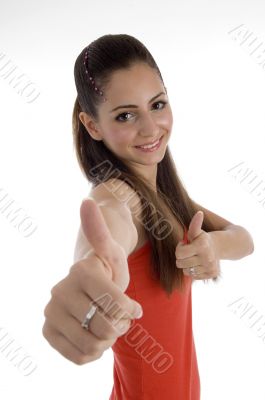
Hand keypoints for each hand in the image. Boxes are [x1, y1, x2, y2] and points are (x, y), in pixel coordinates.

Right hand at [42, 198, 142, 364]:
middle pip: (104, 326)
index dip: (130, 310)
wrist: (88, 283)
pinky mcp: (48, 331)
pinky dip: (94, 352)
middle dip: (120, 325)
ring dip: (108, 339)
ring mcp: (51, 312)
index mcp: (80, 271)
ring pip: (92, 344)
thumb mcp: (111, 249)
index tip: (134, 308)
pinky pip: (78, 356)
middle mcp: (59, 290)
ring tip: (109, 326)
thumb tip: (87, 201)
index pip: (115, 303)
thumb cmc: (106, 266)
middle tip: (120, 318)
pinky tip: (96, 337)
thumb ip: (100, 229)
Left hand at [175, 211, 219, 279]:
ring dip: (187, 265)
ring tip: (194, 258)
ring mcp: (210, 267)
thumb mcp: (197, 231)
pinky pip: (193, 276)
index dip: (179, 248)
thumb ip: (195, 223)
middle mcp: (207, 258)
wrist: (220, 247)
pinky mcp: (211, 274)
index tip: (184, 244)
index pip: (179, 253)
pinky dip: (194, 271)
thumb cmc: (203, 238)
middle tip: (189, 252)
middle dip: (182, 257)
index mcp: (202, 246)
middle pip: (180, 263)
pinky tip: (199, 264)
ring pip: (186, 271)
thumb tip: (199, 213)